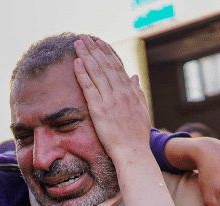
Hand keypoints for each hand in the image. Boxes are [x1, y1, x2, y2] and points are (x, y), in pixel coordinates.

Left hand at [72, 36, 151, 163]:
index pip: (117, 68)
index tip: (100, 43)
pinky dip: (83, 74)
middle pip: (105, 66)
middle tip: (85, 38)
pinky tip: (76, 63)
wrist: (133, 153)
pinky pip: (89, 88)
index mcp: (130, 92)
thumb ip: (138, 92)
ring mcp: (110, 100)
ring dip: (86, 56)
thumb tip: (134, 77)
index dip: (107, 53)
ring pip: (97, 73)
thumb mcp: (142, 111)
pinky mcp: (99, 110)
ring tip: (78, 44)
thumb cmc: (137, 137)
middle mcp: (121, 93)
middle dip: (94, 50)